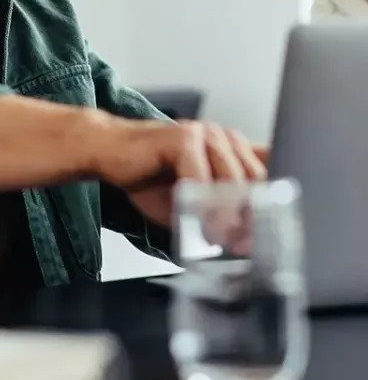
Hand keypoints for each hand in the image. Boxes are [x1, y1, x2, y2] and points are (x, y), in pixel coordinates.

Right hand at [87, 118, 267, 227]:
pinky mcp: (183, 138)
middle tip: (243, 246)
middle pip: (257, 180)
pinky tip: (195, 222)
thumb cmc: (147, 175)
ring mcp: (205, 133)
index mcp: (231, 148)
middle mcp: (224, 137)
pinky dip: (200, 205)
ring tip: (219, 238)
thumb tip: (246, 241)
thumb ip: (219, 212)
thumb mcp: (192, 200)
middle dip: (252, 217)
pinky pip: (201, 178)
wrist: (107, 152)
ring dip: (228, 215)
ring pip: (233, 180)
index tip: (267, 235)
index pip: (270, 173)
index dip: (273, 204)